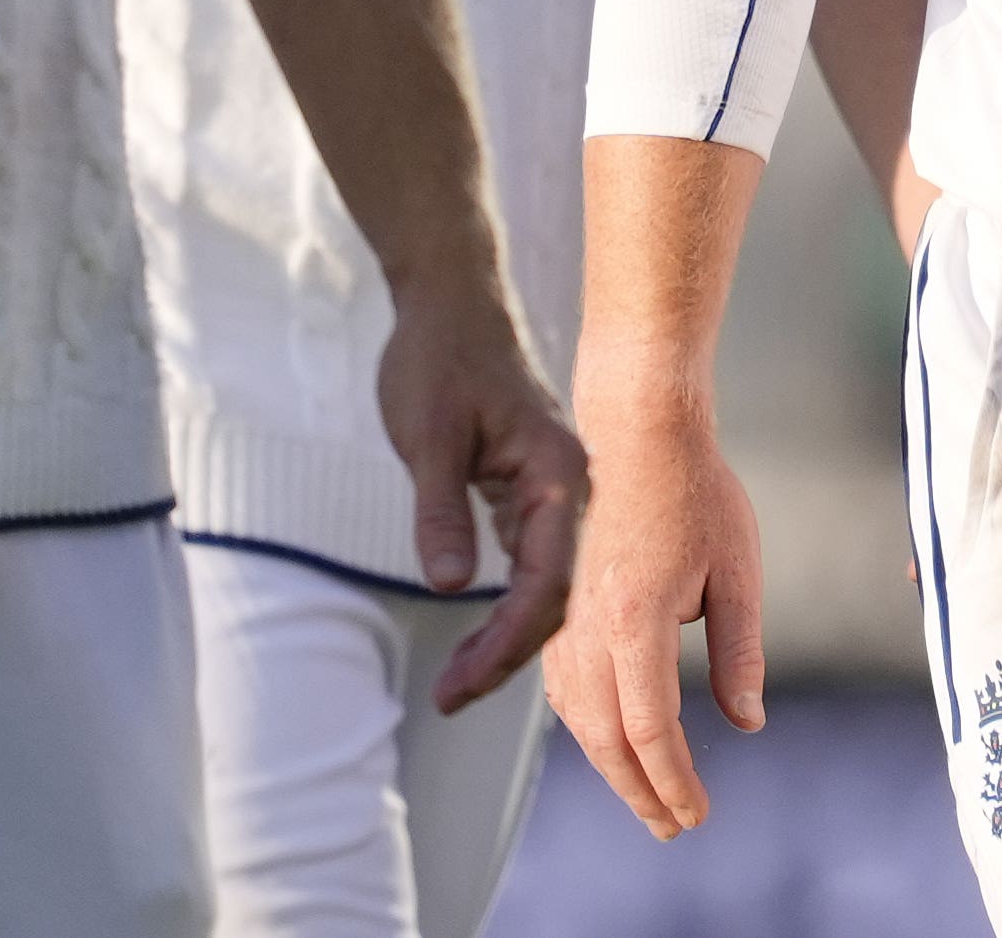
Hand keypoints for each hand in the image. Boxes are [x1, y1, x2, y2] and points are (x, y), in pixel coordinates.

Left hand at [375, 290, 589, 709]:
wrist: (450, 305)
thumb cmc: (439, 358)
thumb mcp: (428, 436)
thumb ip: (441, 511)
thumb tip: (452, 589)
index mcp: (560, 474)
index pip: (550, 581)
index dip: (509, 642)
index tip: (463, 683)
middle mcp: (572, 490)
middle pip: (556, 596)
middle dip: (506, 655)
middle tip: (451, 697)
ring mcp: (555, 495)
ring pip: (545, 587)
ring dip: (506, 640)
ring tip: (457, 684)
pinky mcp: (531, 496)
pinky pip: (532, 568)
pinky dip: (506, 611)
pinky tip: (481, 644)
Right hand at [542, 390, 765, 838]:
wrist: (634, 427)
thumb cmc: (696, 489)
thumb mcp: (738, 570)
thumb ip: (740, 651)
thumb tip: (744, 723)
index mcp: (635, 618)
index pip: (651, 729)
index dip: (673, 781)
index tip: (696, 815)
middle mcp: (587, 625)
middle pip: (605, 737)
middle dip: (639, 791)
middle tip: (672, 827)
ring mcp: (565, 615)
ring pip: (575, 716)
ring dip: (608, 765)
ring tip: (646, 796)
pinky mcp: (557, 604)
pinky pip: (561, 685)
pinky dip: (585, 725)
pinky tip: (608, 738)